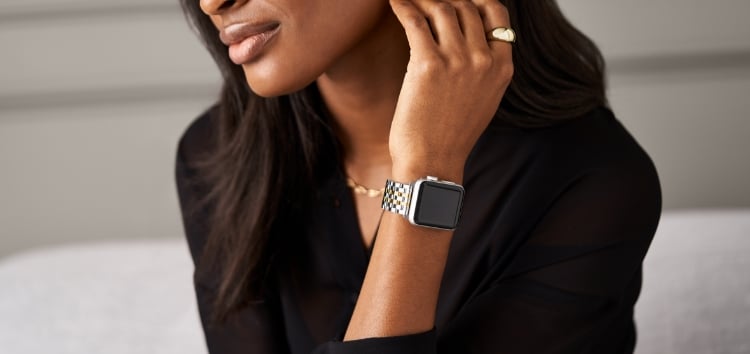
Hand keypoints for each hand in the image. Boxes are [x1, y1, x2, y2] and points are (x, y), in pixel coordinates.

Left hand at [388, 0, 513, 180]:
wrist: (433, 162)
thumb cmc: (451, 134)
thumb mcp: (483, 99)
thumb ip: (483, 68)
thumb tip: (470, 40)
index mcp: (502, 68)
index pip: (497, 15)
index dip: (476, 1)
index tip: (458, 2)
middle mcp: (483, 60)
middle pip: (466, 7)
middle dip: (444, 0)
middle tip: (426, 3)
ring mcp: (457, 60)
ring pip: (442, 8)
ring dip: (423, 1)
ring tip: (409, 2)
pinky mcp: (427, 64)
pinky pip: (415, 21)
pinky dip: (402, 5)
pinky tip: (394, 2)